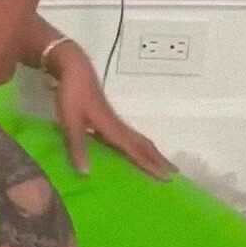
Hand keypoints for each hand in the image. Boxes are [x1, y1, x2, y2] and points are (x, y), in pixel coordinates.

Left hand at [49, 42, 176, 180]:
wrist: (74, 68)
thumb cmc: (72, 95)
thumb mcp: (71, 122)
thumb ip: (78, 147)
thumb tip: (87, 174)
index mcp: (112, 128)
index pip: (135, 150)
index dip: (150, 164)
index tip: (167, 177)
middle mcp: (117, 126)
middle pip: (142, 144)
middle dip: (158, 159)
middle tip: (174, 173)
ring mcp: (114, 120)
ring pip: (137, 139)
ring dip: (150, 152)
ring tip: (161, 164)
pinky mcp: (108, 117)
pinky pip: (128, 135)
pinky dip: (137, 145)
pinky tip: (133, 150)